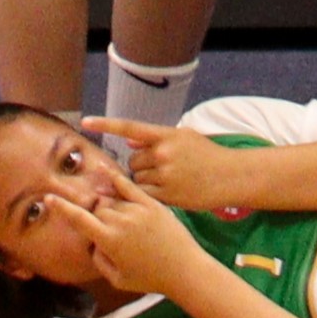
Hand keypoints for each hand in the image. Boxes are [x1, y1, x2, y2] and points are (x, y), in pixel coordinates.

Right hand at [42, 168, 210, 300]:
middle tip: (103, 225)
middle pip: (96, 208)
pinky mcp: (153, 204)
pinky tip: (106, 171)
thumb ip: (99, 259)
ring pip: (112, 199)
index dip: (62, 208)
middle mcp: (120, 221)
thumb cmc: (149, 279)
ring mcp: (137, 210)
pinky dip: (117, 179)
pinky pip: (130, 187)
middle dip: (93, 213)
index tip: (49, 198)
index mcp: (109, 240)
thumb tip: (93, 242)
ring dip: (106, 203)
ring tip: (110, 211)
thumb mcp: (117, 278)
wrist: (184, 269)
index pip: (78, 219)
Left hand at [84, 117, 252, 211]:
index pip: (130, 127)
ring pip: (136, 179)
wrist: (230, 176)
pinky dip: (147, 196)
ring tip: (167, 181)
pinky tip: (164, 192)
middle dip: (140, 166)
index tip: (86, 122)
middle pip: (132, 161)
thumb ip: (156, 139)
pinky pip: (143, 195)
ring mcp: (165, 174)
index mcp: (167, 135)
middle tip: (160, 170)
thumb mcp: (185, 138)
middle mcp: (163, 153)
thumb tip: (128, 139)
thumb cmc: (208, 155)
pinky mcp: (167, 194)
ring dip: (144, 182)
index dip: (106, 124)